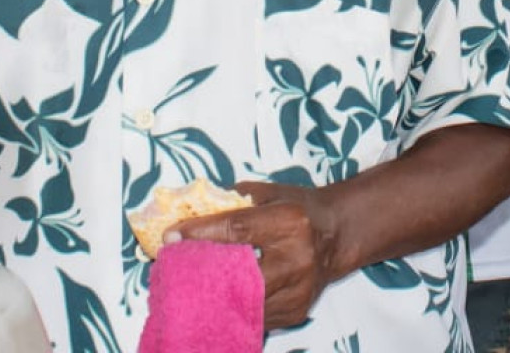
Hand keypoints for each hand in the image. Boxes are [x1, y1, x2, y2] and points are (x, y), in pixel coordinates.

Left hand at [176, 181, 338, 329]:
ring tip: (191, 288)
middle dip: (203, 275)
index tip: (171, 236)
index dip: (201, 233)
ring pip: (244, 303)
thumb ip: (232, 203)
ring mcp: (298, 291)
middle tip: (174, 271)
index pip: (237, 228)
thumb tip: (190, 216)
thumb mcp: (269, 193)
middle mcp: (297, 259)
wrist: (338, 233)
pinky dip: (235, 308)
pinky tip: (220, 299)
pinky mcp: (296, 312)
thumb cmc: (298, 208)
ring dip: (214, 297)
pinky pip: (256, 317)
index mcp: (290, 221)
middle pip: (239, 276)